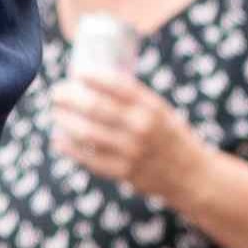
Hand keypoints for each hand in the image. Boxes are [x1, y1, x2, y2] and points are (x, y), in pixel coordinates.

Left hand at [51, 65, 206, 202]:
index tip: (76, 72)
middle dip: (69, 97)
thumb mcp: (161, 112)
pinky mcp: (123, 172)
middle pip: (96, 107)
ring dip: (65, 120)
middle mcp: (143, 127)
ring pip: (87, 132)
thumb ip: (133, 100)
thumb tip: (92, 81)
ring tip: (56, 113)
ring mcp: (132, 151)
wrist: (192, 175)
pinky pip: (88, 158)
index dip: (93, 77)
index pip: (119, 86)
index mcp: (153, 108)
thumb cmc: (168, 136)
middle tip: (57, 93)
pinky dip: (69, 147)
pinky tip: (58, 139)